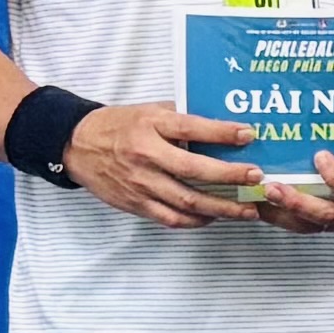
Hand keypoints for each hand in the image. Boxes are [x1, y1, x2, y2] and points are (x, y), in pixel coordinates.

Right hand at [67, 98, 270, 228]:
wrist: (76, 145)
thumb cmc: (120, 125)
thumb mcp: (151, 111)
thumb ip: (183, 118)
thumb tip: (224, 125)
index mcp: (151, 126)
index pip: (191, 128)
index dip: (222, 132)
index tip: (249, 134)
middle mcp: (146, 156)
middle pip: (194, 170)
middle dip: (230, 176)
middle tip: (257, 178)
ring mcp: (140, 183)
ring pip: (186, 201)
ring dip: (222, 208)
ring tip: (248, 210)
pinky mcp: (135, 204)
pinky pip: (171, 218)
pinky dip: (196, 221)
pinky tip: (215, 218)